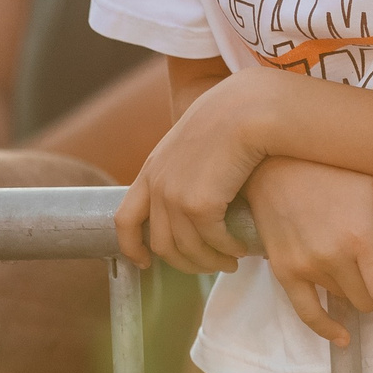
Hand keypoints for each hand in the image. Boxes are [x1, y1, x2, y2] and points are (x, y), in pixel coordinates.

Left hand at [114, 71, 274, 273]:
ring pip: (186, 249)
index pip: (125, 220)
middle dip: (185, 263)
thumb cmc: (231, 117)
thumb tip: (201, 182)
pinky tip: (241, 248)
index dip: (131, 247)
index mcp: (151, 170)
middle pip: (160, 244)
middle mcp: (157, 186)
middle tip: (209, 264)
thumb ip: (187, 162)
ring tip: (231, 261)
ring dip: (210, 262)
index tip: (146, 262)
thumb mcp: (195, 139)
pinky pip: (211, 242)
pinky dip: (227, 250)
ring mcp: (174, 196)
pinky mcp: (199, 204)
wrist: (247, 107)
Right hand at [239, 156, 372, 344]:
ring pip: (343, 301)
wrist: (276, 165)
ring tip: (343, 257)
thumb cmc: (333, 172)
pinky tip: (342, 337)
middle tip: (371, 265)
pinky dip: (327, 329)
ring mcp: (306, 268)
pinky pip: (307, 315)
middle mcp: (333, 258)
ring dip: (350, 288)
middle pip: (368, 301)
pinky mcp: (284, 273)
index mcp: (360, 236)